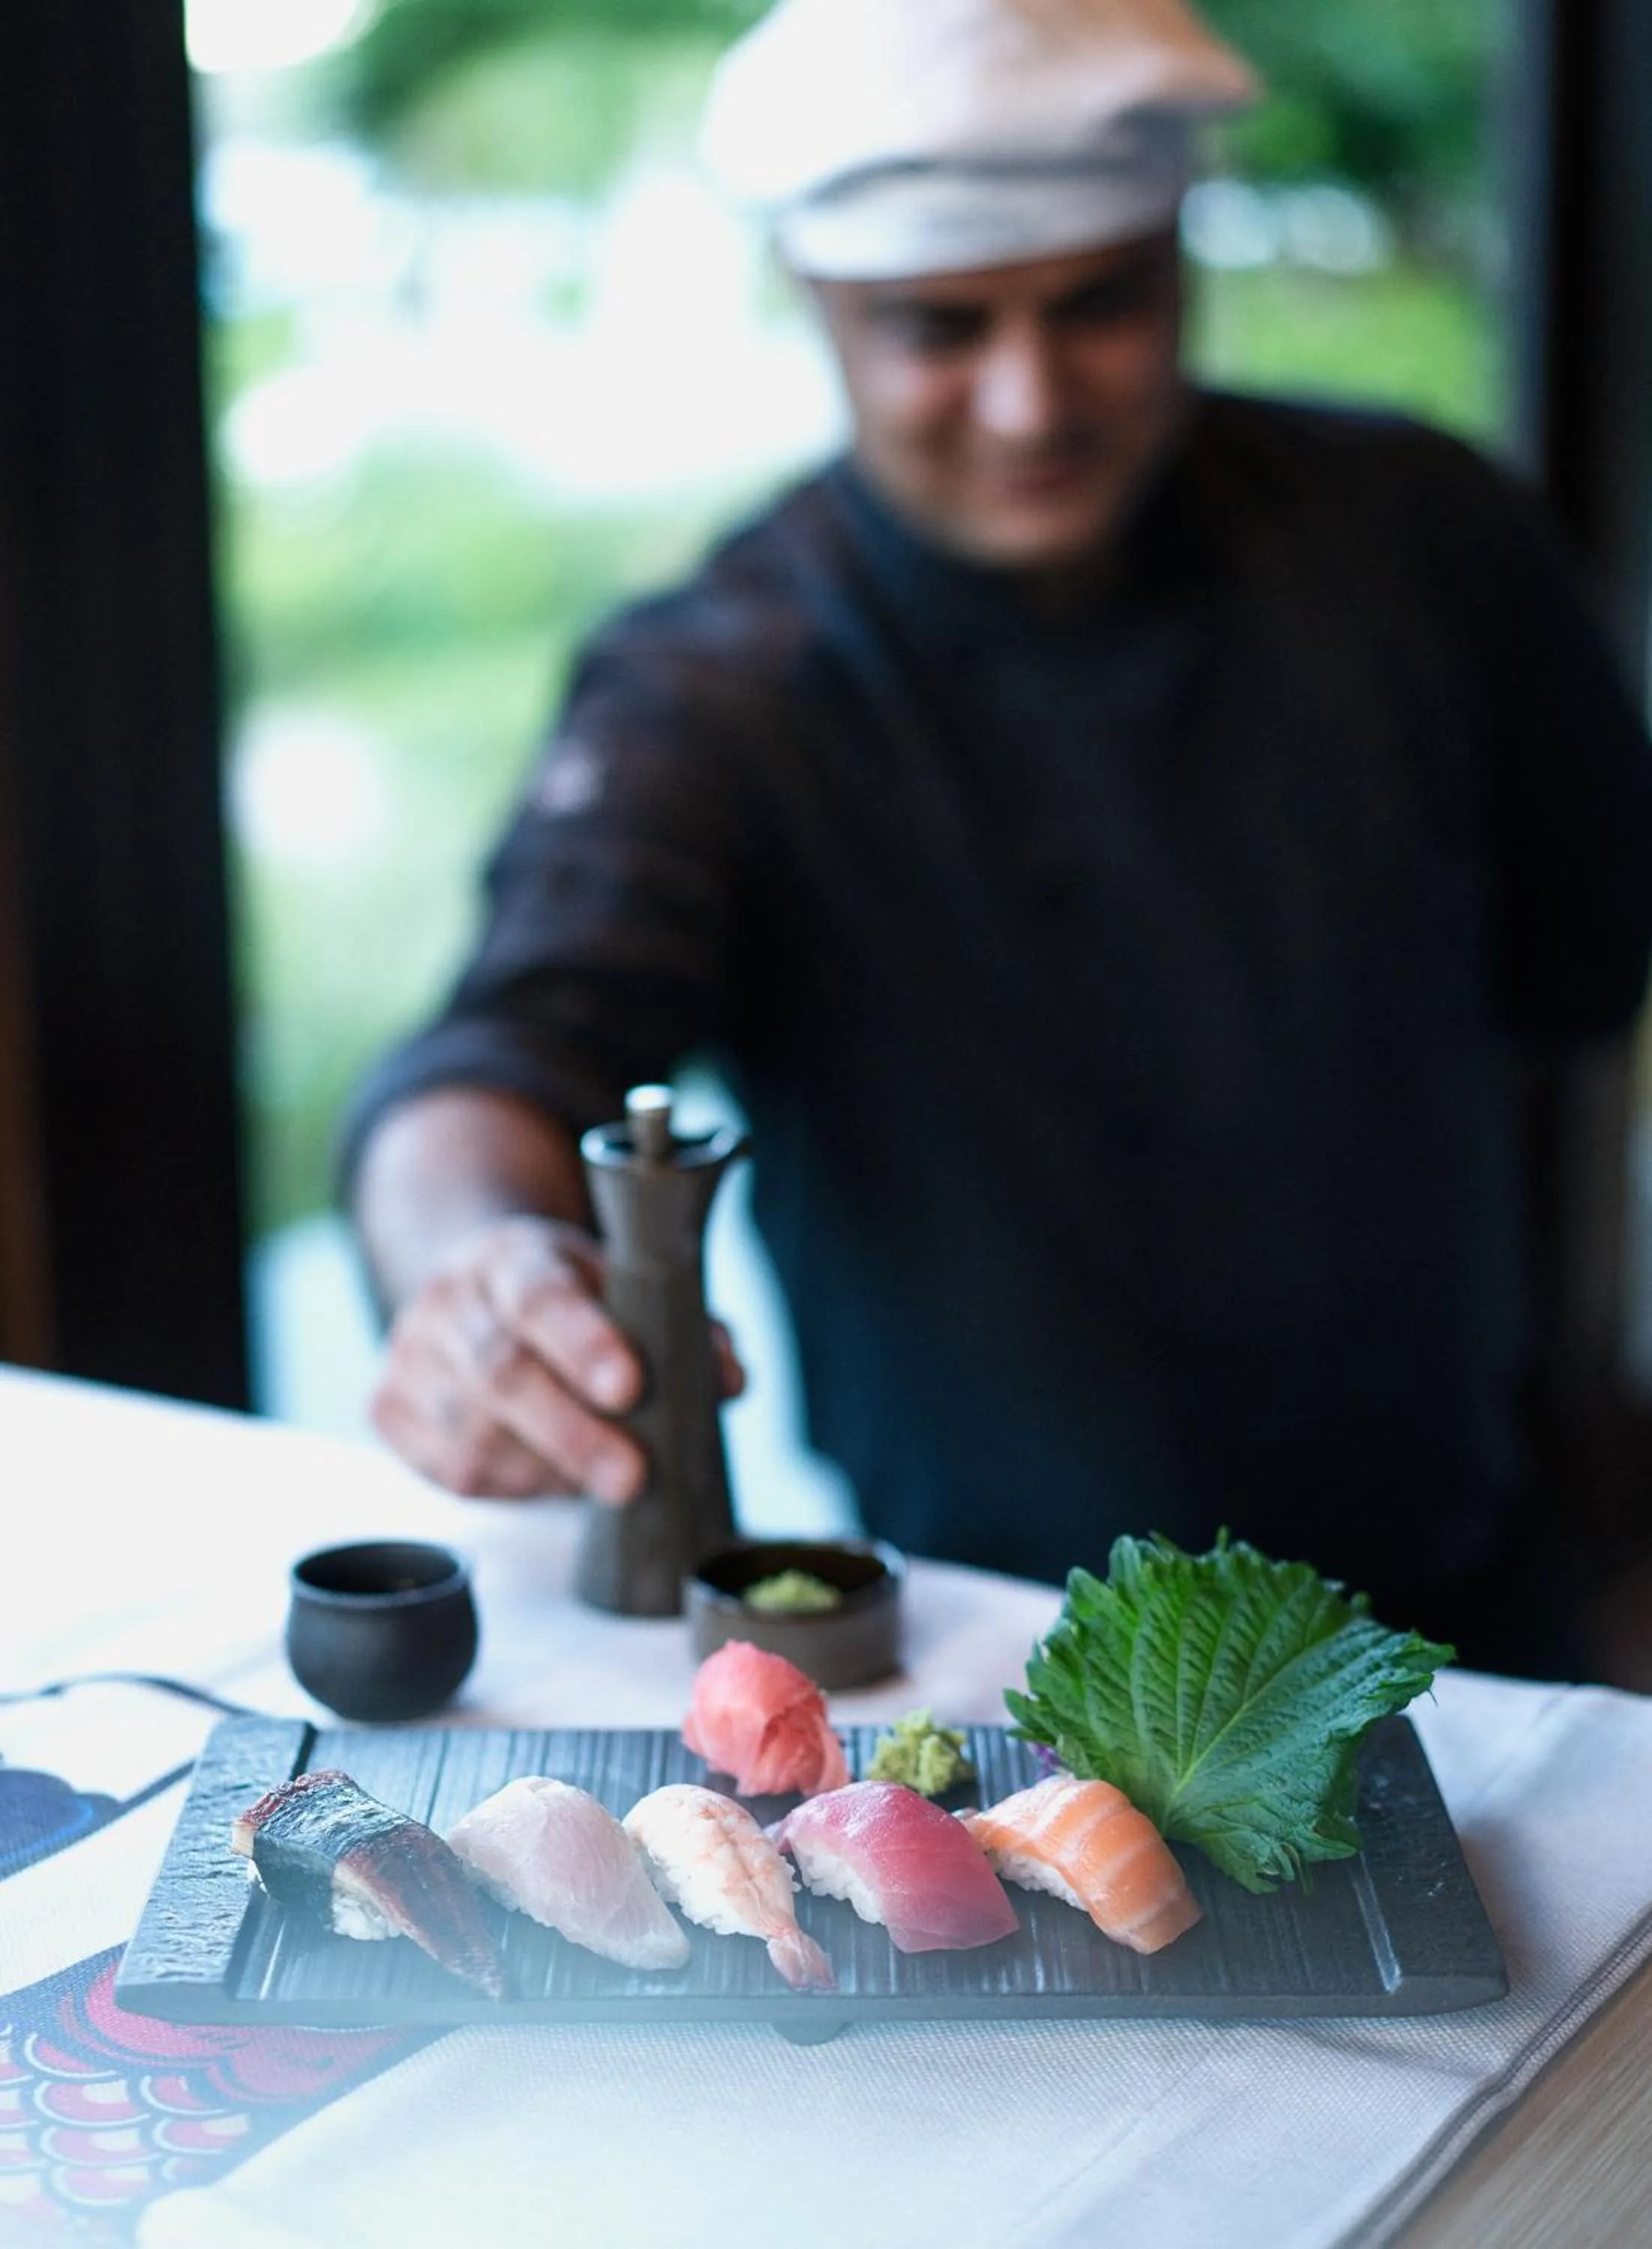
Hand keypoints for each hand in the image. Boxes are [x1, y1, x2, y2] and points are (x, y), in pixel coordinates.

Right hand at [368, 1215, 743, 1500]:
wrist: (474, 1287)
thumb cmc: (566, 1295)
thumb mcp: (621, 1284)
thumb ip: (681, 1326)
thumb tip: (730, 1379)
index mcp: (508, 1255)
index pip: (540, 1296)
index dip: (584, 1343)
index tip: (630, 1387)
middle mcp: (447, 1299)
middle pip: (501, 1374)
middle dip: (573, 1433)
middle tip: (632, 1477)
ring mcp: (408, 1356)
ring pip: (474, 1434)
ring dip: (548, 1470)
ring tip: (604, 1482)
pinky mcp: (388, 1410)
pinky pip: (451, 1470)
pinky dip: (512, 1488)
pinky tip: (552, 1481)